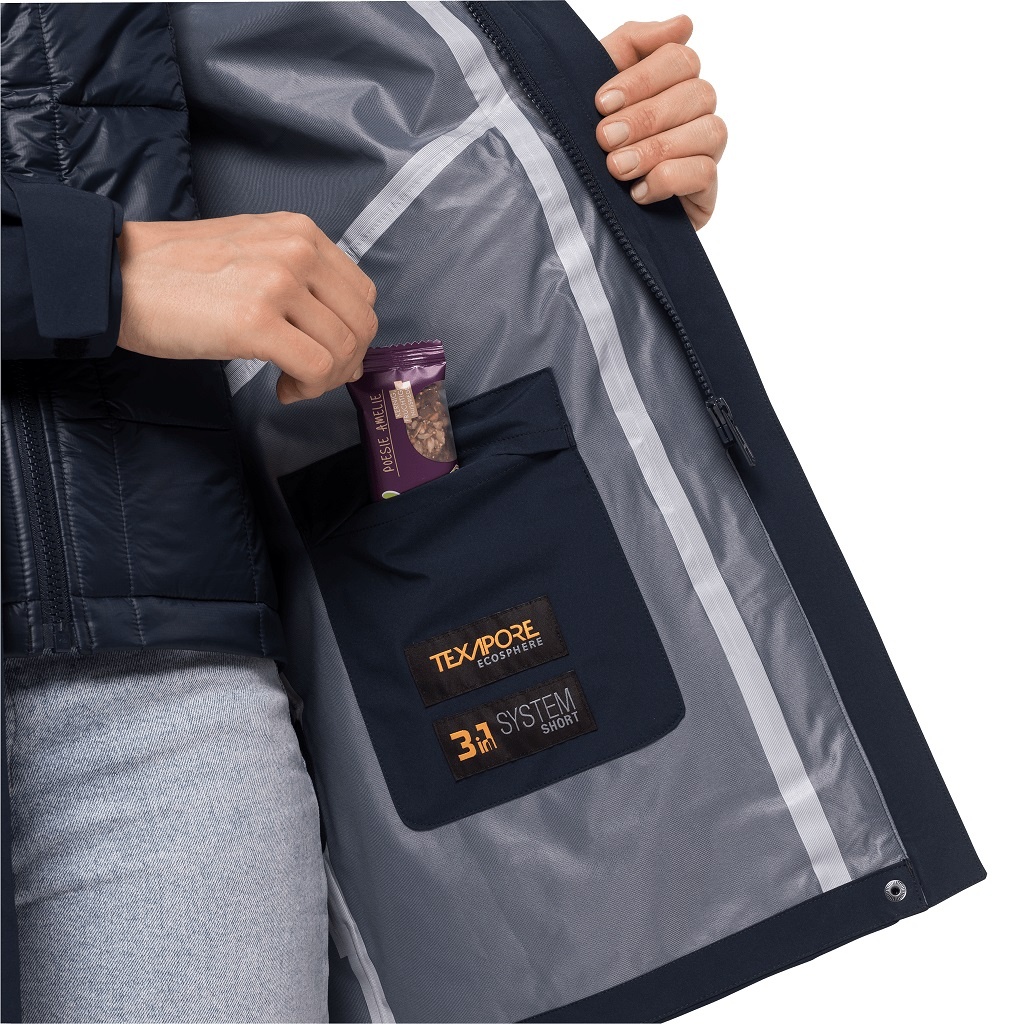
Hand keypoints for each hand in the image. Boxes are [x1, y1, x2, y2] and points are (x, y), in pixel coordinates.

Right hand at [115, 211, 377, 403]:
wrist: (114, 275)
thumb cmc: (176, 272)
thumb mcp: (252, 252)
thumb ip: (301, 285)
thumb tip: (346, 344)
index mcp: (300, 232)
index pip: (361, 294)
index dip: (352, 334)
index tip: (329, 356)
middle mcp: (297, 251)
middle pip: (360, 324)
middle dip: (345, 363)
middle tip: (312, 378)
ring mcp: (279, 284)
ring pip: (342, 349)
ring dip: (324, 380)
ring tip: (292, 383)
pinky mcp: (256, 321)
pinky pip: (315, 368)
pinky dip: (307, 388)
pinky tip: (281, 388)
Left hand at [596, 15, 724, 228]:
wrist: (570, 211)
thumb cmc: (582, 145)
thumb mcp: (594, 89)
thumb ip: (632, 44)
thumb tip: (684, 23)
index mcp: (670, 85)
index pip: (680, 59)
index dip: (643, 77)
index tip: (602, 102)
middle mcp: (693, 115)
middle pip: (698, 93)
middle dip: (646, 116)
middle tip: (606, 139)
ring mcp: (703, 154)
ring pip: (709, 131)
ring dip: (658, 147)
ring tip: (617, 168)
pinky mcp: (704, 194)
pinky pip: (705, 173)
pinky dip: (669, 178)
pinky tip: (638, 191)